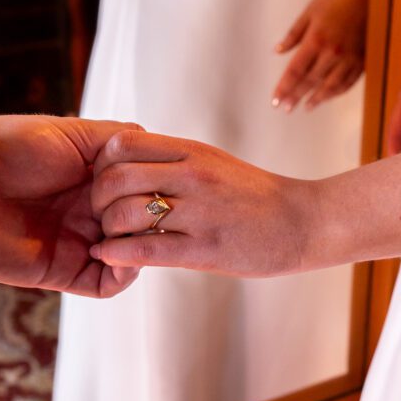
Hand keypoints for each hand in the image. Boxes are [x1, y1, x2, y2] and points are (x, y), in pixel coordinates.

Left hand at [0, 115, 140, 297]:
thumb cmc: (15, 147)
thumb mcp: (76, 133)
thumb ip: (121, 141)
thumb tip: (158, 146)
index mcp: (95, 181)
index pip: (145, 192)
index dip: (158, 189)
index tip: (164, 182)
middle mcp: (90, 213)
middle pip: (143, 225)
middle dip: (153, 219)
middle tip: (149, 209)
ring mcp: (78, 243)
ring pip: (132, 256)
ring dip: (141, 247)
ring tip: (133, 230)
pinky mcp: (64, 272)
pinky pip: (108, 284)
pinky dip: (124, 274)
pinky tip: (118, 254)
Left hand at [89, 130, 312, 277]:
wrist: (304, 222)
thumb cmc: (255, 196)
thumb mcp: (213, 162)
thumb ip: (173, 159)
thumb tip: (128, 161)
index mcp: (192, 150)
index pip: (122, 144)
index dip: (101, 165)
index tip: (104, 184)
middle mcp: (193, 175)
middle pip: (115, 178)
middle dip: (96, 199)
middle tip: (99, 215)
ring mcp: (200, 212)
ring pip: (126, 213)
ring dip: (108, 229)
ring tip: (112, 238)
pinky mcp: (206, 248)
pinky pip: (146, 249)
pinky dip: (118, 253)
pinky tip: (111, 256)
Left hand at [272, 0, 369, 111]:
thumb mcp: (311, 10)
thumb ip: (294, 33)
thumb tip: (279, 51)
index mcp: (316, 40)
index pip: (295, 71)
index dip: (284, 87)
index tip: (275, 100)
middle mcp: (332, 54)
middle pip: (310, 81)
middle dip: (296, 96)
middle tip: (286, 108)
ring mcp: (349, 59)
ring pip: (330, 86)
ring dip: (316, 99)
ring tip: (305, 107)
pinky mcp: (363, 60)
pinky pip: (348, 82)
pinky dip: (336, 93)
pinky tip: (327, 96)